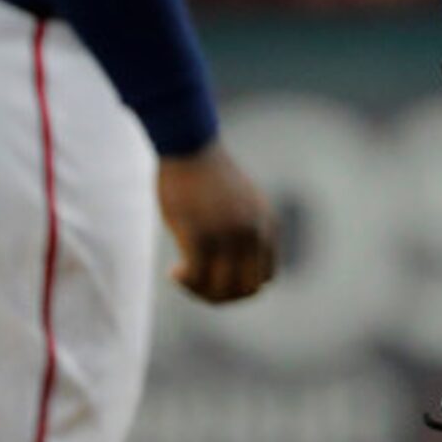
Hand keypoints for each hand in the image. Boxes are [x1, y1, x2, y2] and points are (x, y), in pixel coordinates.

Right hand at [157, 142, 278, 303]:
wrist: (190, 145)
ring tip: (184, 279)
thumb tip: (231, 267)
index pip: (265, 278)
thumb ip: (244, 232)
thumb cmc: (207, 175)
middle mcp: (253, 233)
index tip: (216, 277)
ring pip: (222, 289)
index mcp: (267, 226)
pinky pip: (196, 277)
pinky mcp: (199, 234)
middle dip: (221, 296)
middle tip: (197, 286)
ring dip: (201, 293)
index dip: (240, 287)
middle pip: (247, 290)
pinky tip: (174, 273)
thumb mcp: (239, 204)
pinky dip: (186, 283)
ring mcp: (228, 235)